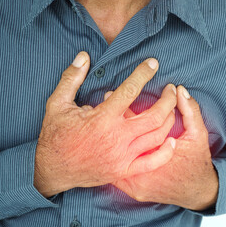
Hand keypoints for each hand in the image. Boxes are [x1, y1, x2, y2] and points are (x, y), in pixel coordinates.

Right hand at [34, 52, 176, 197]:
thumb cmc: (56, 135)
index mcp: (102, 119)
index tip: (153, 64)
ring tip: (172, 107)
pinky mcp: (123, 170)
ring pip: (157, 136)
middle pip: (154, 115)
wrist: (52, 169)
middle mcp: (116, 138)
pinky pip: (151, 163)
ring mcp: (122, 157)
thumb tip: (83, 56)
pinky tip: (172, 140)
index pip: (130, 90)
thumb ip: (71, 78)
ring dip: (169, 119)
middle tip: (171, 89)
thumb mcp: (57, 103)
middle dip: (168, 99)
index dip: (144, 73)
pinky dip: (165, 152)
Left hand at [112, 86, 218, 210]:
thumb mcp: (198, 134)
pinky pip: (116, 175)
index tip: (113, 94)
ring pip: (115, 160)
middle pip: (120, 143)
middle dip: (110, 122)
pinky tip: (110, 148)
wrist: (197, 191)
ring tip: (102, 123)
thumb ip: (190, 110)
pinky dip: (113, 160)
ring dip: (109, 142)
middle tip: (102, 105)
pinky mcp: (134, 191)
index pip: (134, 127)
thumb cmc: (197, 161)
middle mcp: (143, 172)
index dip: (123, 109)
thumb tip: (180, 90)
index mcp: (157, 154)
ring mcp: (136, 185)